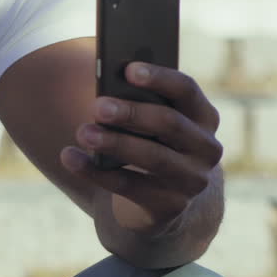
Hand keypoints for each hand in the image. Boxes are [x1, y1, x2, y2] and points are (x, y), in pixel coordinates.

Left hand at [59, 62, 223, 237]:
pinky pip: (129, 186)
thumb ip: (136, 102)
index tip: (128, 70)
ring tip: (82, 132)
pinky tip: (70, 157)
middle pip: (169, 123)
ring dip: (114, 143)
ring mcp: (192, 180)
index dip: (159, 78)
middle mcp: (206, 148)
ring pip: (153, 157)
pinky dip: (95, 172)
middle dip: (131, 113)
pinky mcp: (170, 206)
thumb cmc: (149, 141)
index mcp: (203, 116)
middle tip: (98, 106)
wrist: (162, 198)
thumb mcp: (147, 121)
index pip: (187, 89)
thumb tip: (105, 91)